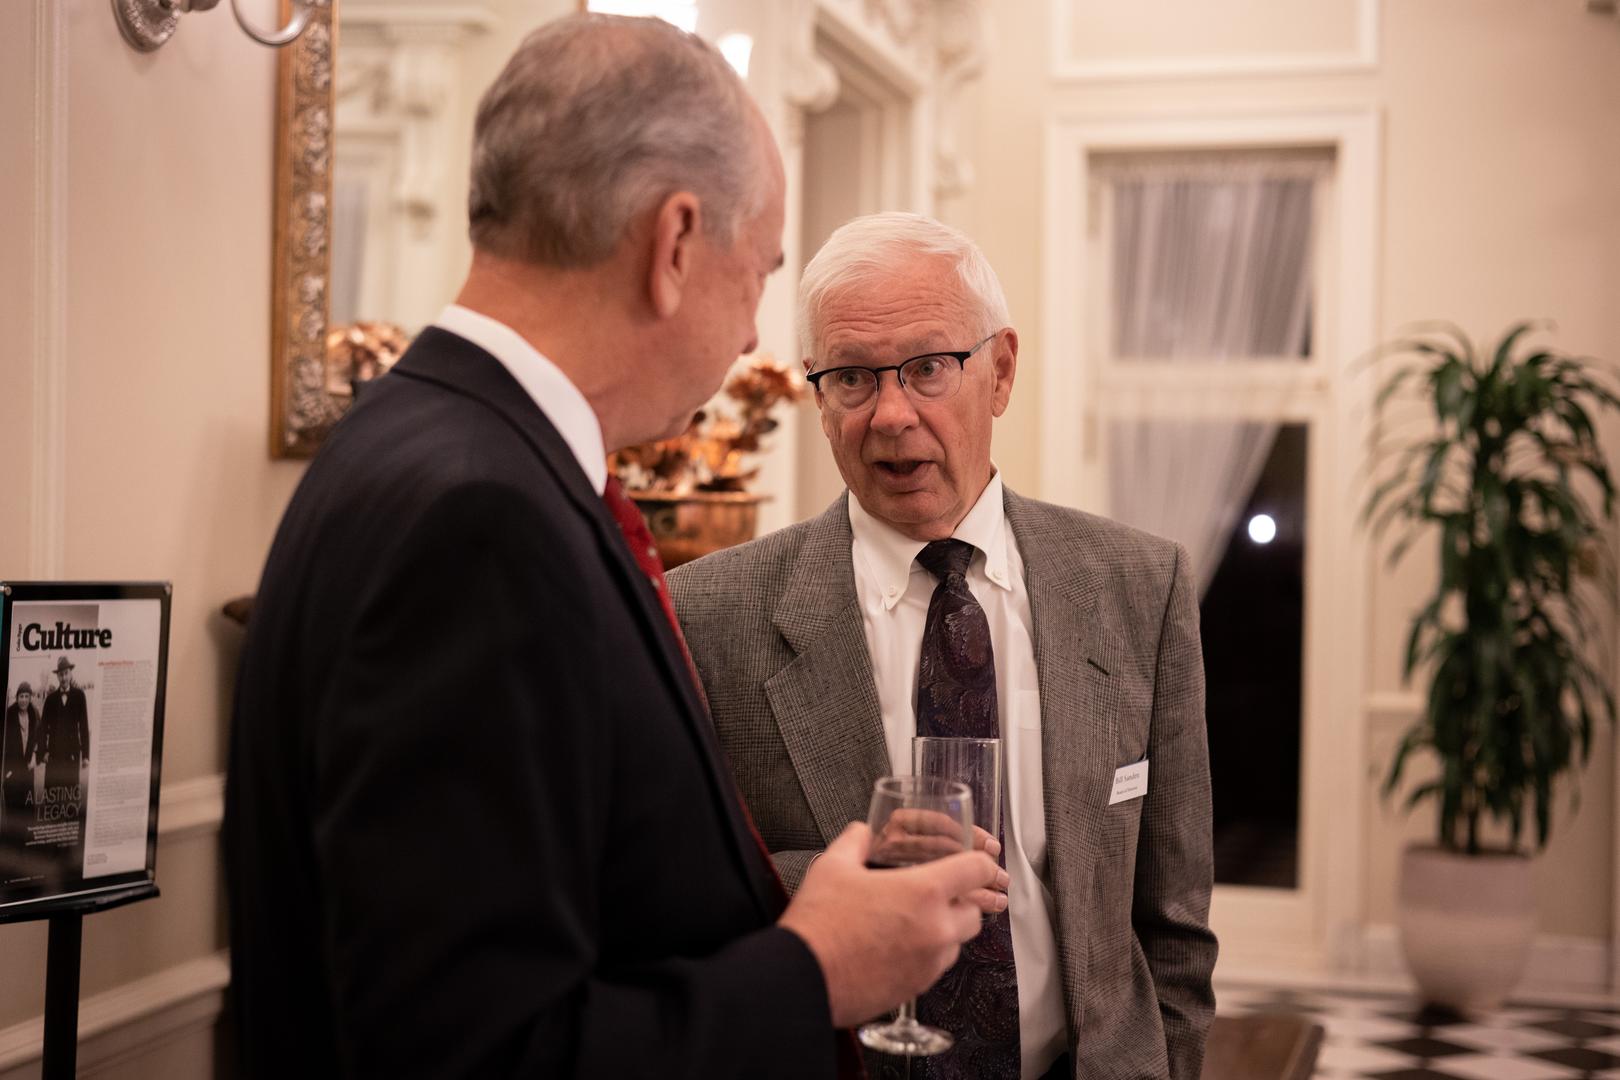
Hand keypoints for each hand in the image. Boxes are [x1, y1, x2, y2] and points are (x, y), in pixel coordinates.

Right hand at [778, 822, 1006, 1026]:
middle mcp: (936, 929)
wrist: (804, 976)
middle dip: (961, 901)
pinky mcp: (918, 988)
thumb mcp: (834, 866)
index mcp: (923, 892)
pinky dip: (928, 955)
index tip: (976, 863)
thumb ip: (855, 841)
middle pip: (975, 912)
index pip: (976, 870)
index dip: (980, 862)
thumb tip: (861, 832)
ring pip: (958, 942)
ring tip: (911, 922)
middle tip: (935, 895)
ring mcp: (930, 962)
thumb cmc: (819, 924)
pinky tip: (899, 946)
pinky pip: (937, 967)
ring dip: (945, 930)